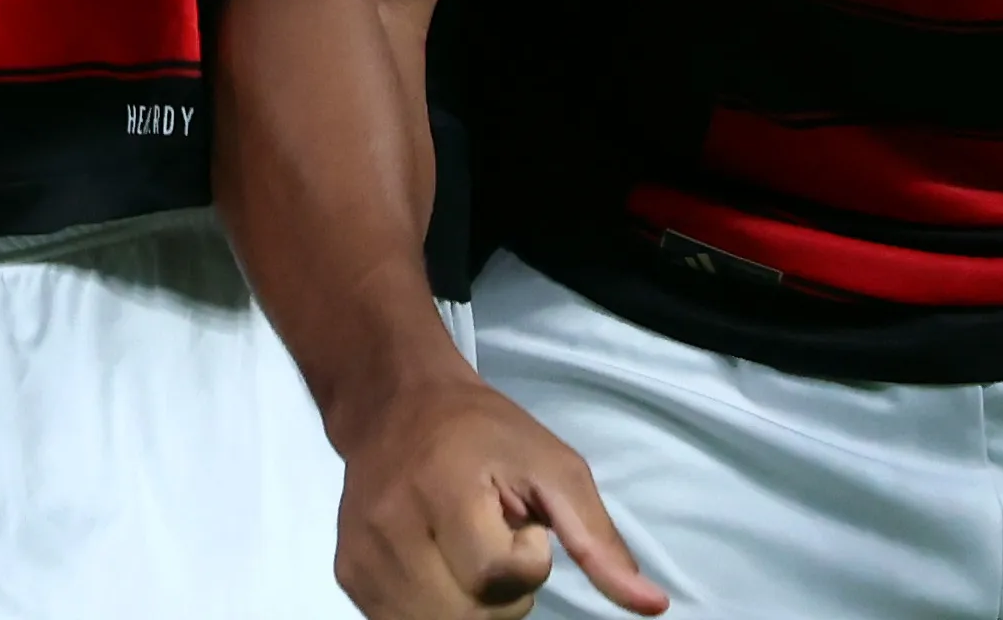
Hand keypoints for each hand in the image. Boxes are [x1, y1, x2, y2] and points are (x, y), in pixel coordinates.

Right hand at [333, 368, 672, 616]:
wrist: (391, 404)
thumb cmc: (483, 433)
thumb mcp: (555, 468)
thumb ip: (598, 541)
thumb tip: (654, 607)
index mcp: (442, 490)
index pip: (498, 574)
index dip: (525, 558)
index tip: (516, 517)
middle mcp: (390, 526)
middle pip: (470, 615)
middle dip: (499, 594)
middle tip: (491, 541)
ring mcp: (362, 556)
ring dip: (467, 607)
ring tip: (463, 555)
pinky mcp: (348, 575)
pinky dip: (434, 609)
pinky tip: (436, 569)